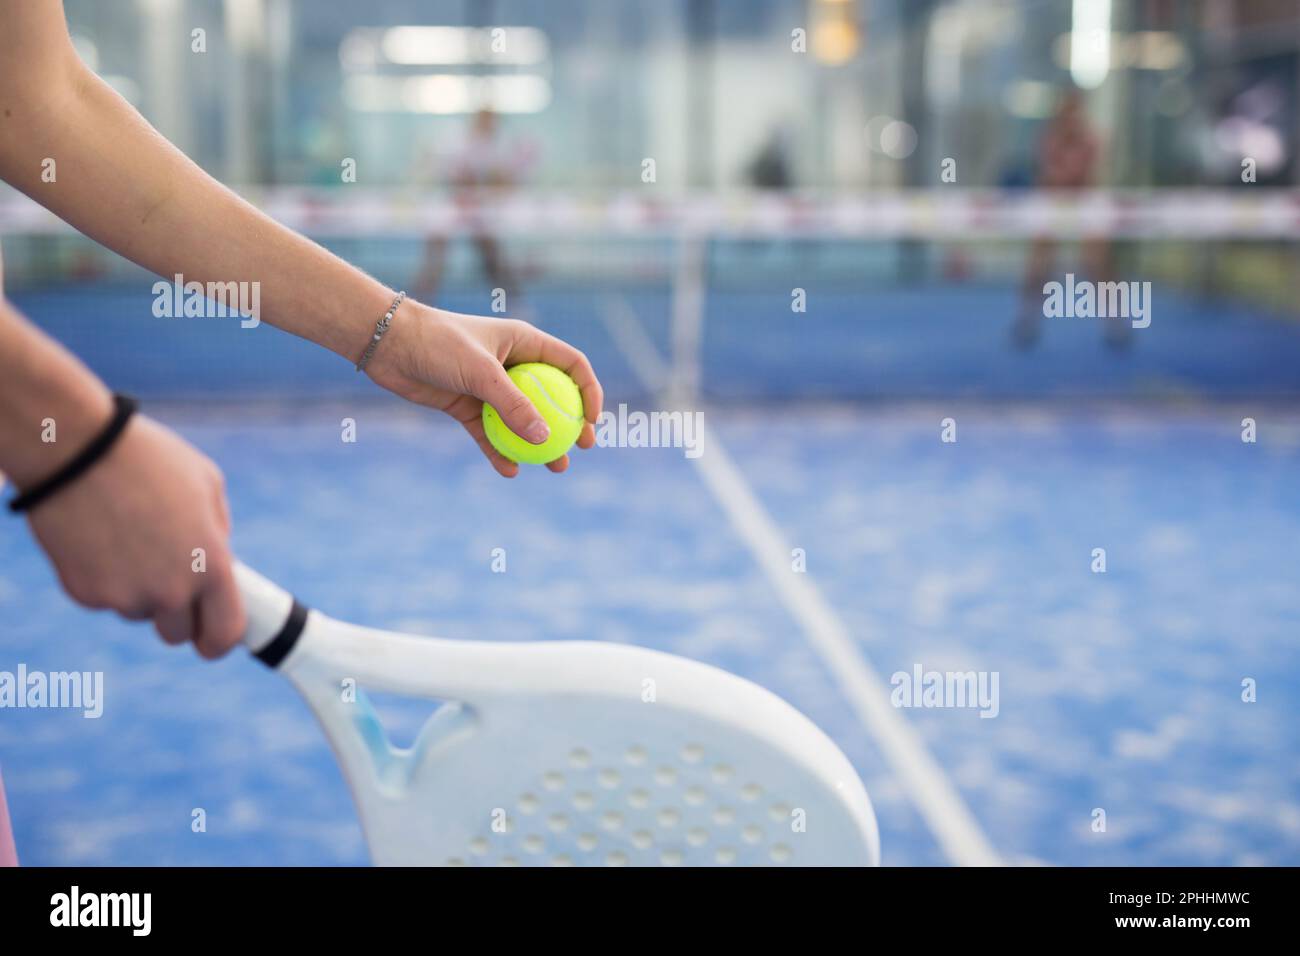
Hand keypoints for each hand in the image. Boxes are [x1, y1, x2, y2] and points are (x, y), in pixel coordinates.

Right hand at [25, 415, 244, 658]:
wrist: (76, 450)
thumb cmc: (149, 460)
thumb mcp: (207, 485)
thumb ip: (217, 533)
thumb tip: (218, 561)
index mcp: (211, 565)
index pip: (225, 633)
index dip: (219, 641)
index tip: (212, 640)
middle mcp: (171, 590)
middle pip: (177, 633)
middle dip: (175, 615)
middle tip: (165, 581)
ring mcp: (125, 596)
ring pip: (138, 612)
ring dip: (138, 590)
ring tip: (128, 538)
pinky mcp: (85, 593)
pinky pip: (104, 598)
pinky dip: (104, 578)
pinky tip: (99, 538)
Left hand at [365, 304, 604, 476]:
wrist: (388, 345)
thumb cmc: (438, 344)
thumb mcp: (481, 372)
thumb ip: (514, 404)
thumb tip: (544, 438)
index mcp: (524, 343)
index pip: (571, 365)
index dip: (589, 391)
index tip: (592, 420)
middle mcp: (512, 364)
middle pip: (554, 397)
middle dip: (571, 424)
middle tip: (583, 448)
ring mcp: (490, 387)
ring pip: (523, 420)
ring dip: (539, 445)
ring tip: (555, 467)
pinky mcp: (467, 406)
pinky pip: (491, 434)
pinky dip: (500, 452)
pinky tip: (510, 471)